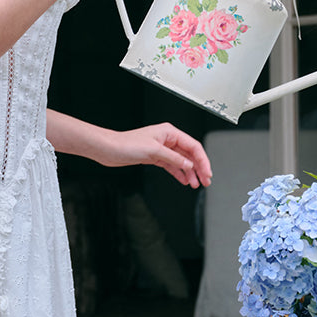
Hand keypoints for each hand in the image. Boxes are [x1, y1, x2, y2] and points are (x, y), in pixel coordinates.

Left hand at [95, 123, 212, 187]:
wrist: (109, 149)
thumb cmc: (126, 144)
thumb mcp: (154, 151)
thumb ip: (174, 158)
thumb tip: (189, 165)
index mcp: (170, 132)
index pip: (193, 146)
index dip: (203, 160)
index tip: (207, 172)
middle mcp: (167, 139)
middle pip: (190, 154)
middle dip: (199, 168)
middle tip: (206, 180)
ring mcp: (162, 149)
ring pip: (182, 161)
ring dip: (190, 173)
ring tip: (195, 184)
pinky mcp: (155, 157)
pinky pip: (172, 166)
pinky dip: (179, 173)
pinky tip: (184, 180)